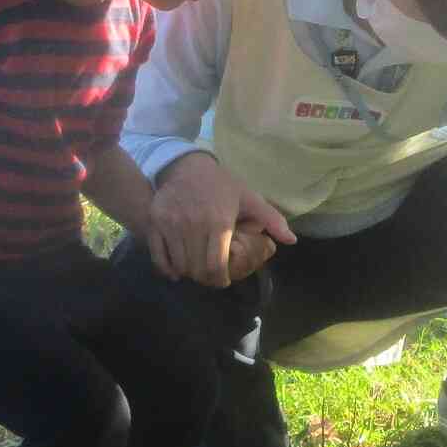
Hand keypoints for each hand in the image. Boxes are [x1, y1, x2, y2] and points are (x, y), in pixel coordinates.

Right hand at [149, 153, 294, 287]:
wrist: (186, 166)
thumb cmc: (221, 185)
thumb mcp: (249, 198)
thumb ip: (271, 220)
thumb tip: (292, 240)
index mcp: (218, 222)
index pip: (216, 266)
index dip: (220, 279)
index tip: (223, 280)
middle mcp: (193, 225)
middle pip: (197, 269)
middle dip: (205, 278)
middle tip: (210, 276)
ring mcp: (171, 225)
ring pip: (179, 265)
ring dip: (188, 272)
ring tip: (196, 270)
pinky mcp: (155, 223)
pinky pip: (158, 257)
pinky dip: (167, 268)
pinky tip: (176, 269)